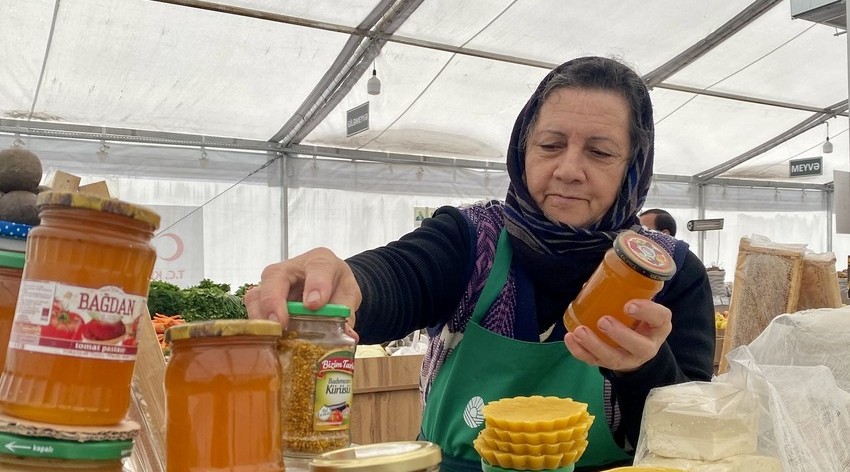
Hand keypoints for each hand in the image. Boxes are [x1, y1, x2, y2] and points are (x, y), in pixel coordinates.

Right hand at [243, 247, 361, 336]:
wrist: (329, 285)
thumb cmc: (336, 286)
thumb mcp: (348, 296)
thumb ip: (346, 314)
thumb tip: (347, 337)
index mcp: (319, 261)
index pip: (317, 268)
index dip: (315, 285)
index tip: (314, 304)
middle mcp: (290, 268)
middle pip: (274, 276)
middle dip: (274, 300)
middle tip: (280, 323)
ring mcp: (272, 283)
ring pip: (256, 294)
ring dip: (261, 316)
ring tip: (271, 335)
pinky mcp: (263, 300)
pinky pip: (253, 311)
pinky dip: (258, 326)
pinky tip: (267, 341)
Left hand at [563, 299, 671, 372]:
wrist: (635, 348)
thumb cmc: (637, 319)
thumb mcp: (641, 306)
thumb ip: (625, 293)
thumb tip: (590, 283)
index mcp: (658, 326)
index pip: (660, 318)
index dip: (646, 312)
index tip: (629, 305)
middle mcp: (647, 346)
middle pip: (639, 346)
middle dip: (620, 334)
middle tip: (603, 321)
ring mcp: (628, 359)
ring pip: (614, 358)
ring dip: (595, 345)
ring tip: (579, 331)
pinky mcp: (610, 365)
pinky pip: (595, 361)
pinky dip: (580, 351)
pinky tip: (570, 338)